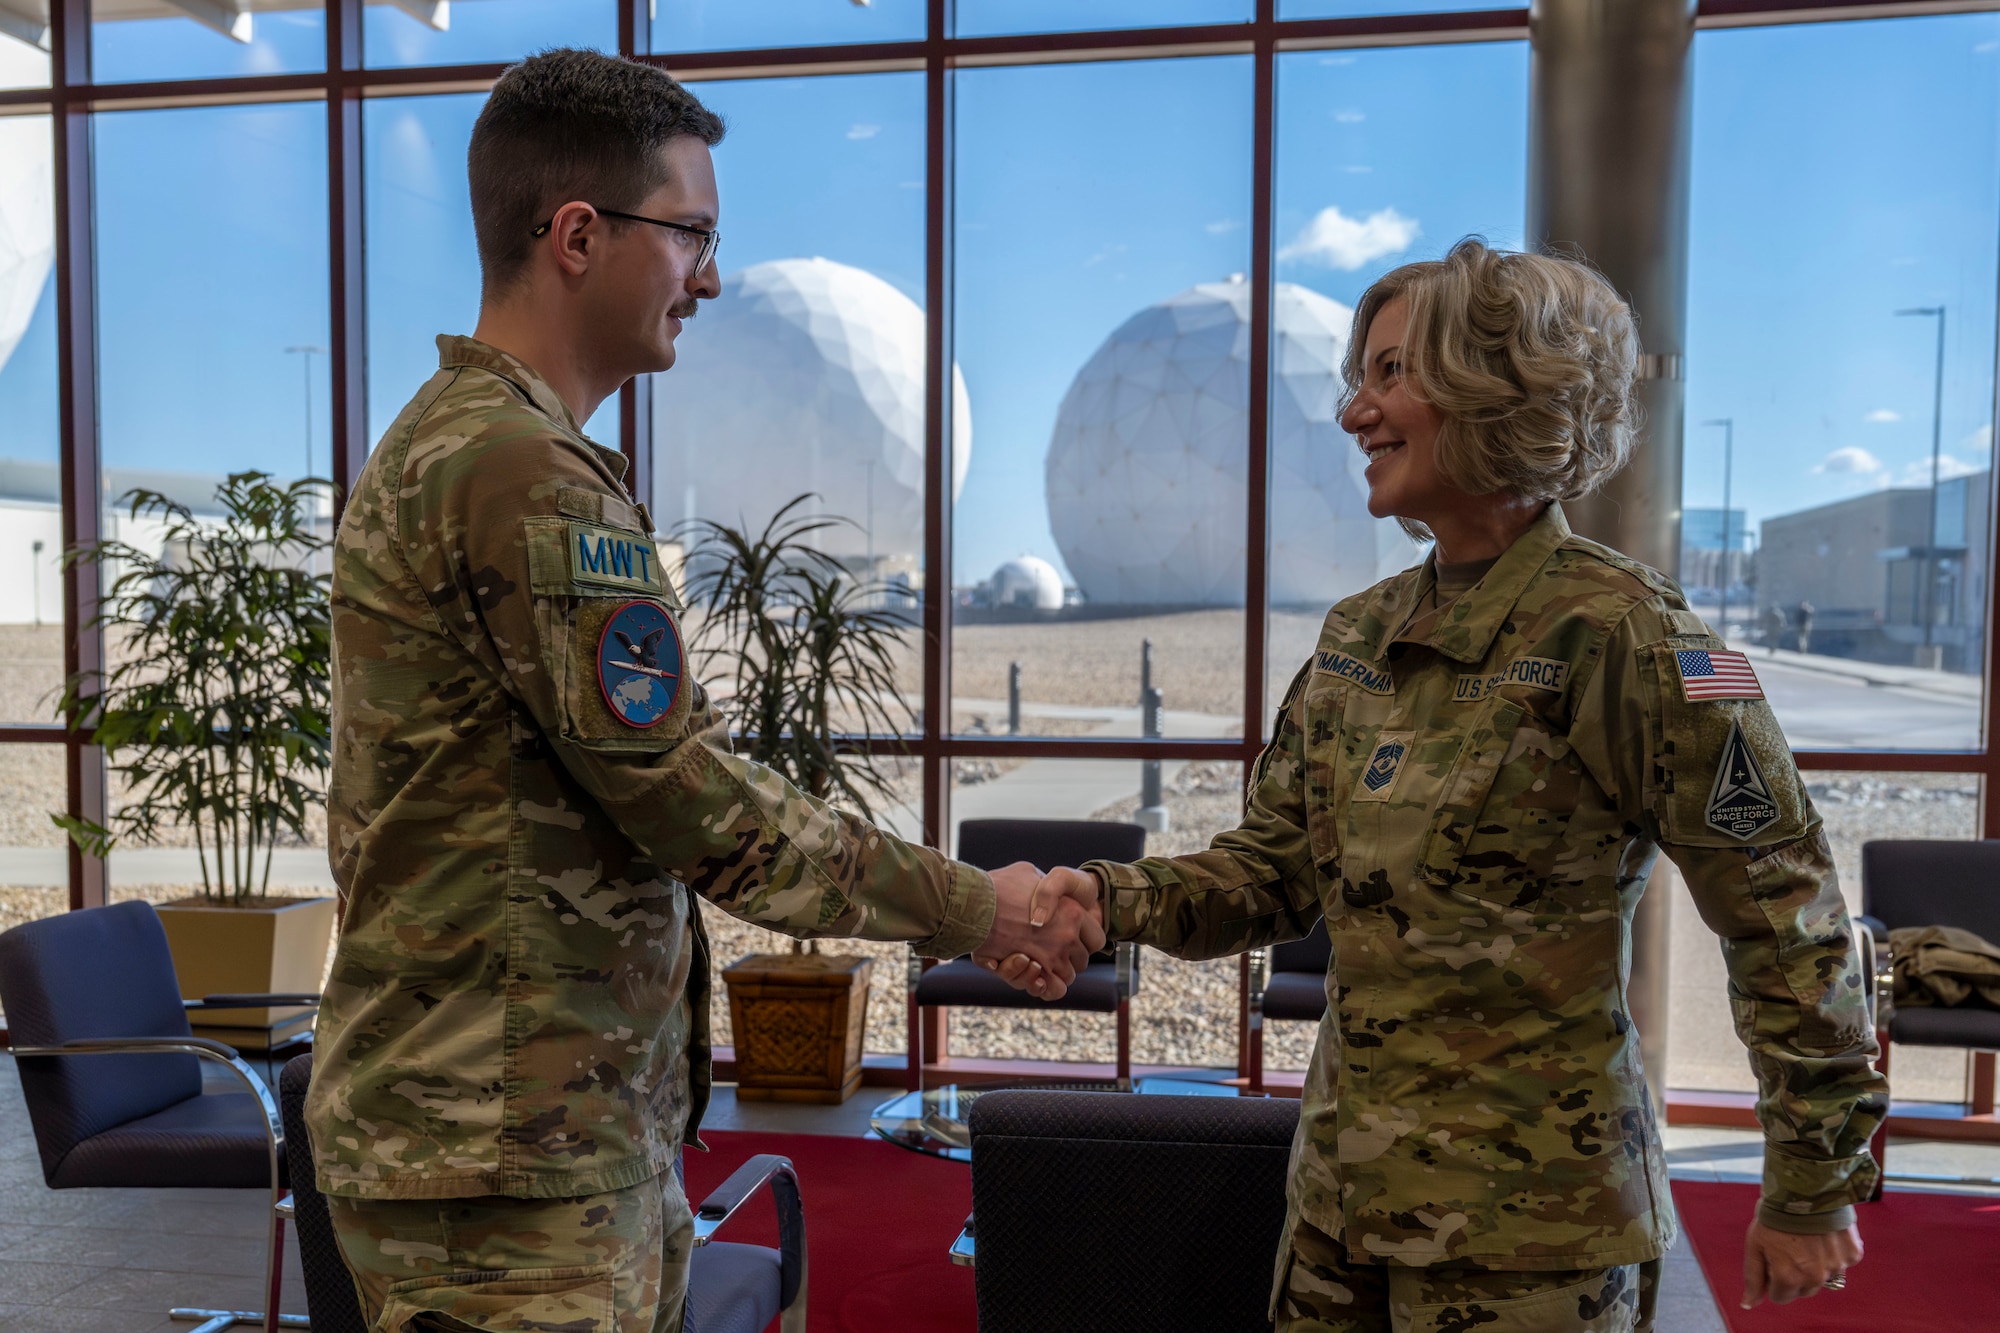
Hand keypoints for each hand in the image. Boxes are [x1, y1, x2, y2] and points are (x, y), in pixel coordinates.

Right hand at [972, 862, 1104, 1000]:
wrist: (975, 904)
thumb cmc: (1000, 885)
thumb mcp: (1028, 872)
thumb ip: (1043, 885)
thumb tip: (1041, 885)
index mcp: (1073, 912)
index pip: (1097, 939)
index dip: (1085, 940)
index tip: (1071, 936)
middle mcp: (1067, 937)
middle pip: (1082, 960)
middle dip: (1068, 958)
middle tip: (1049, 949)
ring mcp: (1051, 956)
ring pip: (1066, 977)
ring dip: (1054, 973)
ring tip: (1036, 962)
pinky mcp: (1032, 972)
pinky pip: (1049, 989)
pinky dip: (1044, 986)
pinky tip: (1034, 975)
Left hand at [1742, 1220, 1861, 1307]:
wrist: (1804, 1189)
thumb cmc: (1775, 1217)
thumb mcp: (1755, 1246)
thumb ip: (1753, 1278)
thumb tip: (1749, 1304)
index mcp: (1788, 1277)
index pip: (1780, 1297)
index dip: (1774, 1279)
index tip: (1774, 1260)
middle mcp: (1815, 1277)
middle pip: (1804, 1290)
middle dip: (1796, 1275)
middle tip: (1791, 1248)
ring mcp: (1836, 1267)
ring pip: (1824, 1278)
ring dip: (1817, 1265)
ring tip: (1807, 1239)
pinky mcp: (1853, 1255)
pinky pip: (1843, 1263)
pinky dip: (1835, 1253)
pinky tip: (1824, 1235)